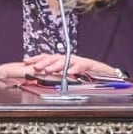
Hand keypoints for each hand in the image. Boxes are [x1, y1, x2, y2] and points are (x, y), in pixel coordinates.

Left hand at [0, 54, 122, 85]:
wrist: (106, 74)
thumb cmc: (85, 74)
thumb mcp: (67, 74)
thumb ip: (55, 74)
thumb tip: (39, 76)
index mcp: (62, 60)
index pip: (47, 57)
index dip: (37, 58)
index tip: (26, 62)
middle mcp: (69, 59)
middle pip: (55, 58)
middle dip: (44, 62)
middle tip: (36, 68)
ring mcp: (79, 61)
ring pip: (66, 61)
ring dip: (57, 65)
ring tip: (50, 70)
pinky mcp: (90, 65)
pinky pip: (82, 66)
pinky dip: (76, 69)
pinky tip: (70, 72)